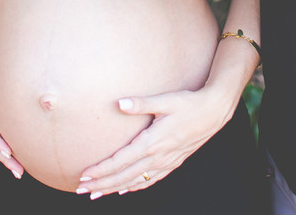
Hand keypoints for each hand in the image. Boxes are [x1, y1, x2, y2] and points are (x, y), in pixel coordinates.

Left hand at [75, 86, 234, 197]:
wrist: (213, 113)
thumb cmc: (188, 104)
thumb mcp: (165, 100)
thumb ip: (141, 103)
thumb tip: (120, 103)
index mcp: (152, 142)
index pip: (120, 162)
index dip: (101, 170)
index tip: (84, 176)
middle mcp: (158, 157)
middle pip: (124, 176)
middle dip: (102, 184)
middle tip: (82, 189)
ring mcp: (166, 162)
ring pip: (135, 182)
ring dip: (114, 188)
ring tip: (97, 193)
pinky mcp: (172, 163)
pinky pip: (151, 180)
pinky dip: (135, 187)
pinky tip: (125, 189)